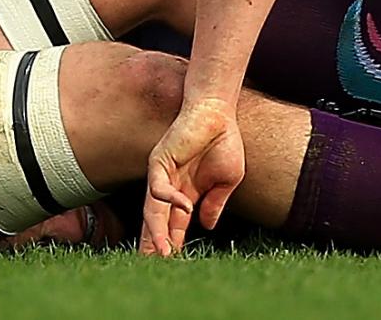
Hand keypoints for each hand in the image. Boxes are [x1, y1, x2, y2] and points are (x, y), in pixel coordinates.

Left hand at [139, 97, 244, 255]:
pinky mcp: (159, 161)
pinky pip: (160, 186)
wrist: (218, 112)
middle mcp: (170, 187)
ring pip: (153, 210)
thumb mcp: (227, 180)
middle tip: (153, 267)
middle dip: (156, 245)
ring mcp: (162, 175)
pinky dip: (171, 199)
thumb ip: (215, 203)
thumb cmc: (224, 140)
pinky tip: (185, 206)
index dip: (173, 243)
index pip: (175, 224)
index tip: (172, 264)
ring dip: (157, 232)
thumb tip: (208, 226)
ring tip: (162, 253)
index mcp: (186, 192)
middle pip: (157, 222)